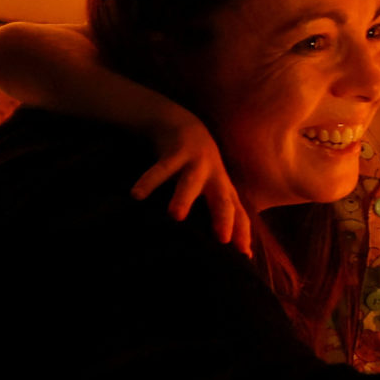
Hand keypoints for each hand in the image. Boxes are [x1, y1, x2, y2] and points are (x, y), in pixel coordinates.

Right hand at [131, 112, 252, 258]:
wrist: (183, 123)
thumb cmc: (199, 166)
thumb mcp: (213, 187)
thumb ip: (222, 215)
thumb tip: (239, 251)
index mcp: (224, 188)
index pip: (238, 213)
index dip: (242, 233)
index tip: (243, 256)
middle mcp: (214, 176)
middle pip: (222, 199)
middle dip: (223, 217)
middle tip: (222, 239)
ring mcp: (196, 162)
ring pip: (191, 182)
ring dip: (184, 198)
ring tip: (176, 216)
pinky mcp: (176, 151)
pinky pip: (161, 168)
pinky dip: (148, 181)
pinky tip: (136, 195)